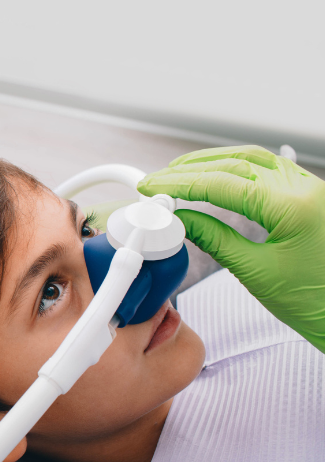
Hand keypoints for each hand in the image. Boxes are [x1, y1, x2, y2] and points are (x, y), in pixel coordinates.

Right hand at [137, 145, 324, 352]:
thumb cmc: (315, 302)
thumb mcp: (256, 272)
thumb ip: (215, 240)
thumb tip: (182, 220)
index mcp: (292, 207)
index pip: (222, 184)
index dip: (181, 184)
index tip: (154, 186)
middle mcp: (305, 188)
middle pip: (236, 163)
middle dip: (191, 170)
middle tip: (159, 180)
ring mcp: (310, 188)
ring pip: (253, 159)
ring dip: (213, 162)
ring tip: (181, 172)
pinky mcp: (309, 195)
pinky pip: (269, 169)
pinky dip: (237, 168)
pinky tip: (218, 173)